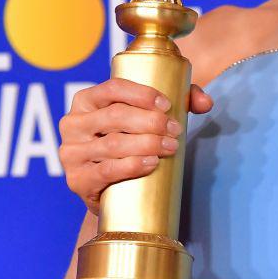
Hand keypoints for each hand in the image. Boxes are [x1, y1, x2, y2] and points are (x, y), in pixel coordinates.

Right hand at [58, 79, 214, 215]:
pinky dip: (132, 166)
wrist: (111, 190)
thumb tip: (206, 103)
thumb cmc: (129, 142)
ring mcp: (71, 153)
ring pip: (113, 144)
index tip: (168, 105)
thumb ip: (180, 102)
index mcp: (86, 100)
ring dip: (147, 144)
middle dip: (151, 122)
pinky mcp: (78, 180)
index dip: (142, 94)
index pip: (112, 89)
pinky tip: (152, 163)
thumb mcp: (146, 117)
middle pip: (115, 116)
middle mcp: (72, 123)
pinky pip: (106, 170)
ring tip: (171, 147)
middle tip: (176, 131)